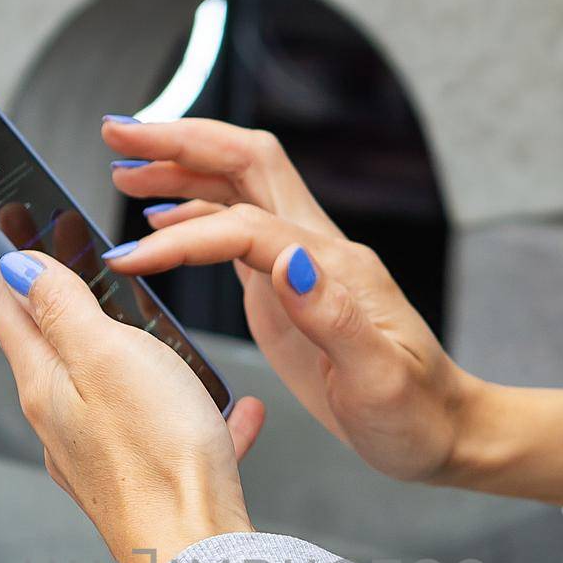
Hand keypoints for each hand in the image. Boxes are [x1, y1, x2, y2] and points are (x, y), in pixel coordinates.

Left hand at [0, 251, 263, 562]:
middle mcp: (64, 424)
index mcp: (46, 386)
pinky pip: (170, 435)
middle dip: (65, 296)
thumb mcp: (106, 356)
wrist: (197, 555)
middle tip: (78, 254)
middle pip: (53, 346)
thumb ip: (62, 308)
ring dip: (131, 350)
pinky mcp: (146, 484)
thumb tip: (17, 267)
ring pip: (112, 390)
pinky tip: (238, 411)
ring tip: (159, 326)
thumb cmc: (158, 457)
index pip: (6, 307)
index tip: (2, 219)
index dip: (2, 257)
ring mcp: (103, 458)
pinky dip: (196, 412)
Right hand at [103, 117, 562, 514]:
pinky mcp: (291, 291)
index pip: (244, 224)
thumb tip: (288, 260)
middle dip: (180, 142)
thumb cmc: (415, 416)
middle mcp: (317, 252)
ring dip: (182, 170)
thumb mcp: (379, 379)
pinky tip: (162, 225)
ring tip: (124, 166)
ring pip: (238, 191)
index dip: (183, 234)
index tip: (131, 258)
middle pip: (245, 164)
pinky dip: (194, 218)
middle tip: (117, 132)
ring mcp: (303, 267)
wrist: (445, 430)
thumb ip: (333, 318)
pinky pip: (238, 233)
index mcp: (332, 269)